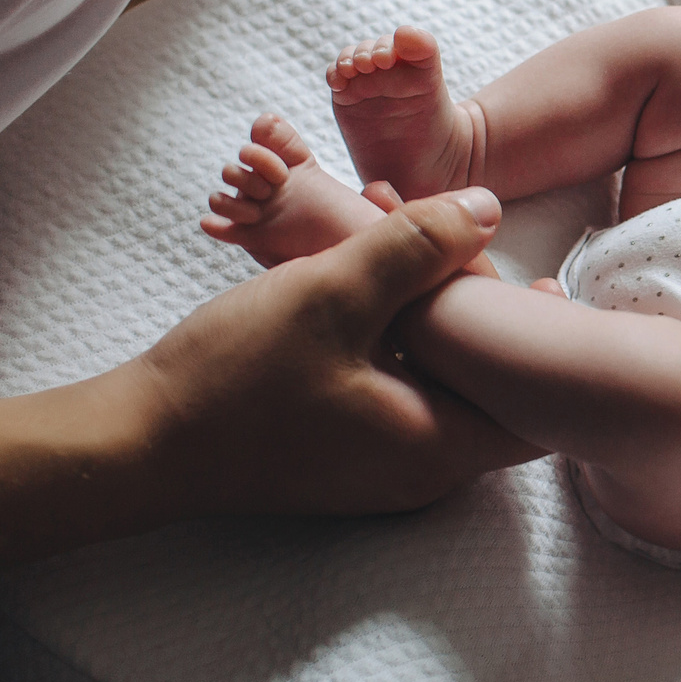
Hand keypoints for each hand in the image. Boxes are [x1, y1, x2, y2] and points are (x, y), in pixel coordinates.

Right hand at [129, 188, 544, 516]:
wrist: (137, 442)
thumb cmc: (232, 377)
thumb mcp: (332, 294)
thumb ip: (416, 249)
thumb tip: (490, 208)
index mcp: (439, 447)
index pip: (536, 405)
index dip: (543, 338)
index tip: (532, 277)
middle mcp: (422, 472)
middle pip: (488, 388)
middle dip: (478, 309)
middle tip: (456, 237)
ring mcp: (381, 468)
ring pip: (438, 383)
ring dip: (430, 317)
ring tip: (402, 240)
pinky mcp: (345, 454)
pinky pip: (396, 392)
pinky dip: (394, 340)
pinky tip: (360, 283)